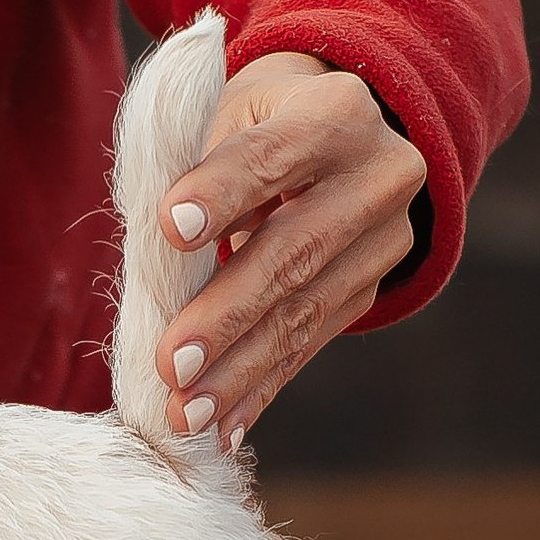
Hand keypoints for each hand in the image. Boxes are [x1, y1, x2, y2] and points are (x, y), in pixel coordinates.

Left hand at [155, 52, 426, 448]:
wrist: (336, 135)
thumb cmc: (248, 126)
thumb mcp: (224, 115)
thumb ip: (190, 166)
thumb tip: (154, 252)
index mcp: (332, 114)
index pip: (271, 155)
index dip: (221, 193)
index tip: (169, 228)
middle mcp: (377, 175)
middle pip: (294, 251)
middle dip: (227, 315)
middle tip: (171, 365)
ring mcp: (385, 240)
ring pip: (306, 312)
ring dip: (239, 372)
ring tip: (186, 412)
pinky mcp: (371, 290)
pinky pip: (310, 345)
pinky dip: (260, 389)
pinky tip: (223, 425)